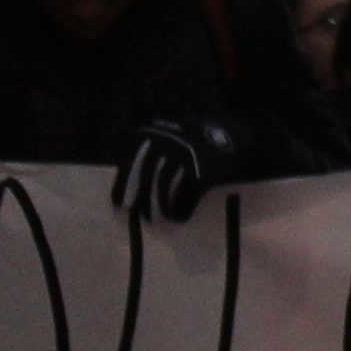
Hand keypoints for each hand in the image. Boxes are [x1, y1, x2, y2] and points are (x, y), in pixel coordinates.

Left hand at [118, 115, 249, 226]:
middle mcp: (168, 139)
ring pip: (164, 184)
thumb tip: (131, 188)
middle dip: (142, 199)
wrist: (232, 133)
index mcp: (156, 132)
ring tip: (162, 219)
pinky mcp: (203, 168)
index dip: (122, 185)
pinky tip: (180, 218)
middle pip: (147, 174)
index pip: (131, 160)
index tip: (118, 205)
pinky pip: (186, 194)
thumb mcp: (170, 138)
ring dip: (161, 206)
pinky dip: (181, 208)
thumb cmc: (194, 142)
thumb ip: (151, 155)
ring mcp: (186, 153)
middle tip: (141, 217)